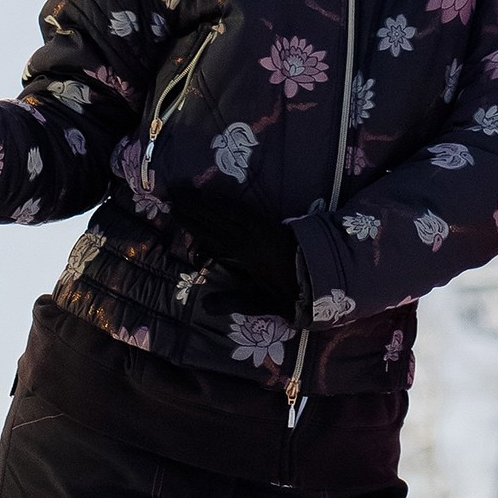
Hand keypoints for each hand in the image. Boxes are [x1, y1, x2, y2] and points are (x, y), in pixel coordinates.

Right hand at [168, 178, 300, 315]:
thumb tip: (204, 306)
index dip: (193, 222)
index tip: (174, 212)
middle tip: (173, 192)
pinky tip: (217, 197)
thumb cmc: (293, 293)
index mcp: (248, 254)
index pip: (213, 234)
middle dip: (194, 204)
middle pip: (218, 216)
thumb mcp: (264, 303)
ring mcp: (262, 226)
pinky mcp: (270, 223)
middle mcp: (252, 235)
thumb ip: (234, 302)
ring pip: (230, 209)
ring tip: (188, 191)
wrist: (324, 275)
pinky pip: (244, 208)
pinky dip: (227, 201)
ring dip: (207, 199)